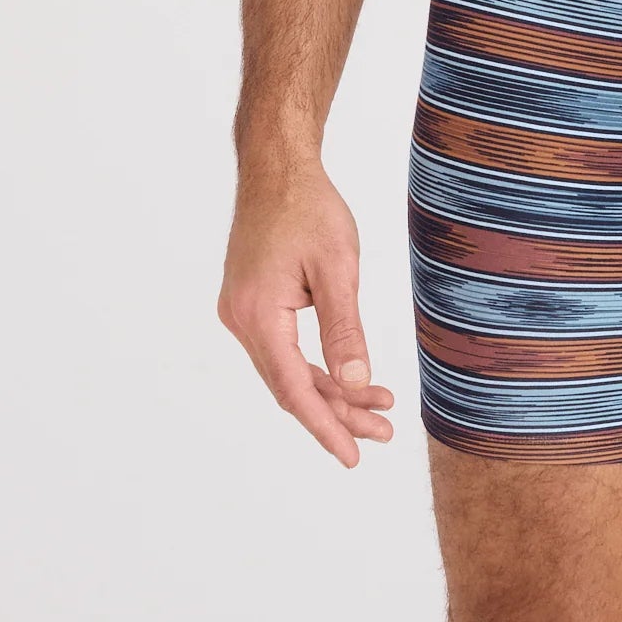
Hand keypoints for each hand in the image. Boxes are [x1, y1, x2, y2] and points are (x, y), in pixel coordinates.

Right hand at [218, 158, 393, 466]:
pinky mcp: (252, 303)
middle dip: (336, 412)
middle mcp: (241, 320)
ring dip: (331, 390)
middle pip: (291, 384)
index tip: (350, 455)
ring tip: (378, 408)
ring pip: (289, 369)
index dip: (324, 424)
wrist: (276, 167)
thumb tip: (358, 384)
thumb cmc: (308, 207)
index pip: (292, 387)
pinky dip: (317, 364)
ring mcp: (243, 312)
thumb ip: (345, 329)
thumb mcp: (337, 267)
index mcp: (258, 314)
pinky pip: (284, 348)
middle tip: (381, 432)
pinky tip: (351, 376)